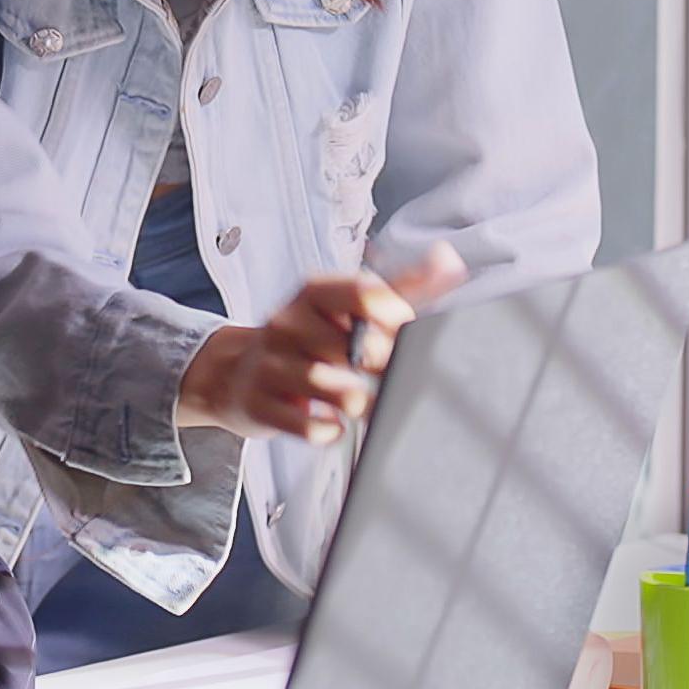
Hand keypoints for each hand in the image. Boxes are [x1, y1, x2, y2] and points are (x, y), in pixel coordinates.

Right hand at [173, 246, 467, 443]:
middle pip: (351, 344)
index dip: (394, 317)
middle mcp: (287, 322)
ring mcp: (269, 363)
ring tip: (364, 405)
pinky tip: (332, 425)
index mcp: (315, 292)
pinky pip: (304, 423)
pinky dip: (326, 429)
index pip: (362, 292)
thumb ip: (403, 287)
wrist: (238, 373)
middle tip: (390, 377)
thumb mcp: (349, 307)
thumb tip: (449, 259)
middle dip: (381, 367)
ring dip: (357, 402)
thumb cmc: (307, 339)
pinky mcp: (258, 402)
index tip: (406, 334)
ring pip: (327, 385)